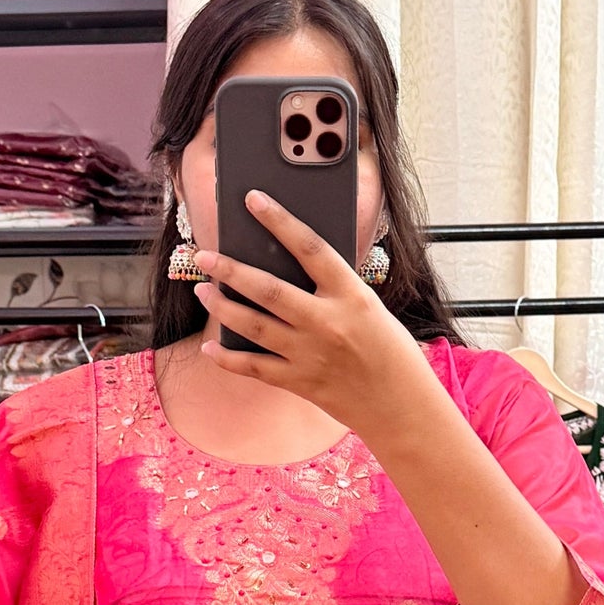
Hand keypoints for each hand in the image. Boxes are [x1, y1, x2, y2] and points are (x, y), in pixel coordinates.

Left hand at [193, 190, 435, 438]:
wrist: (401, 405)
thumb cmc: (390, 350)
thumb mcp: (368, 307)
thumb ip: (332, 289)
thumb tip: (286, 268)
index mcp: (351, 295)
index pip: (310, 247)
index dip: (279, 220)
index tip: (253, 199)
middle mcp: (327, 322)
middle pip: (268, 289)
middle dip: (230, 270)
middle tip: (204, 256)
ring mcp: (310, 354)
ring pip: (253, 325)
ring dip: (222, 306)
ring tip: (202, 290)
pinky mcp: (300, 382)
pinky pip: (254, 368)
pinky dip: (227, 358)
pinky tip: (210, 347)